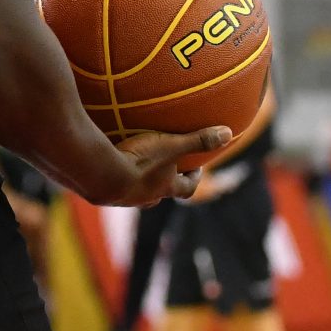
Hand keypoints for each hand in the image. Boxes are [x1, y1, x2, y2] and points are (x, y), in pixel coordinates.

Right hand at [110, 125, 232, 207]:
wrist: (100, 176)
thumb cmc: (140, 161)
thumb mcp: (170, 145)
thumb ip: (198, 140)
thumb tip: (229, 133)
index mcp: (165, 187)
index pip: (186, 188)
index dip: (194, 179)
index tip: (197, 168)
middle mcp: (147, 197)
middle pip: (161, 194)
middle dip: (166, 183)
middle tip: (166, 169)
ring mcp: (125, 197)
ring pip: (137, 193)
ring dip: (140, 183)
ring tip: (135, 167)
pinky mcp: (103, 193)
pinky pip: (113, 186)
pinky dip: (115, 177)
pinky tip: (107, 165)